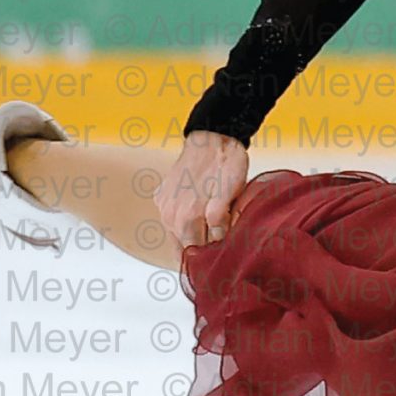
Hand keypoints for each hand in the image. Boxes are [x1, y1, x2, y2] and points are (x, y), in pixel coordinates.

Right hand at [158, 131, 249, 248]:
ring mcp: (163, 205)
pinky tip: (198, 212)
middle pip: (184, 247)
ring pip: (178, 234)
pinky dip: (184, 221)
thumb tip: (217, 244)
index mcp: (186, 219)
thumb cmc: (225, 163)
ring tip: (211, 227)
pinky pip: (172, 219)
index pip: (195, 257)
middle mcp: (169, 216)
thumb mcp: (232, 195)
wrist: (212, 135)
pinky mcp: (162, 196)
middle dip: (201, 249)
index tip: (221, 259)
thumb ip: (221, 224)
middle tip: (219, 244)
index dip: (209, 260)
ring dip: (192, 234)